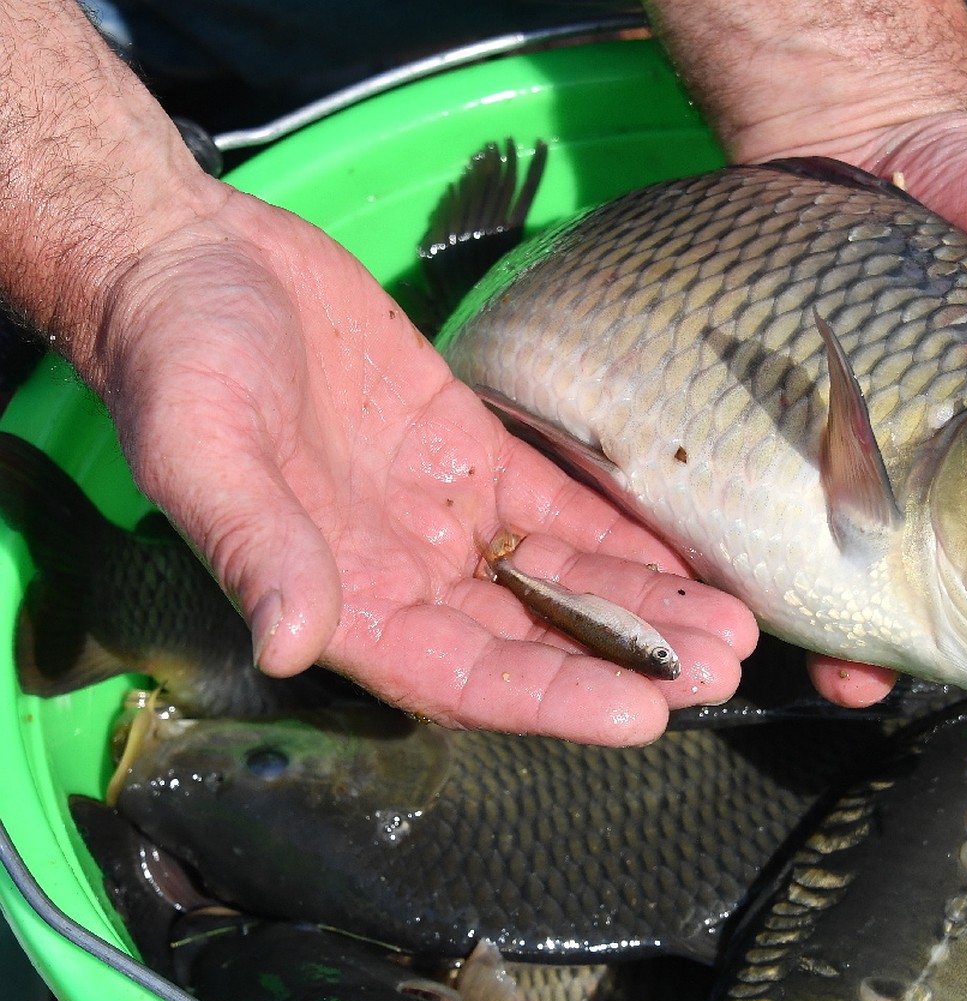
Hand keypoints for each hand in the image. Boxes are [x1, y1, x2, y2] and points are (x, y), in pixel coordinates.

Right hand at [94, 189, 757, 742]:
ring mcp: (442, 519)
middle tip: (720, 668)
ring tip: (731, 623)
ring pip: (558, 580)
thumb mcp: (202, 450)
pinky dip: (619, 534)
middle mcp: (404, 577)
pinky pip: (556, 507)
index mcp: (342, 602)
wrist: (194, 263)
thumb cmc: (176, 360)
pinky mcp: (469, 455)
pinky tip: (684, 553)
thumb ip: (254, 545)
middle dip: (626, 659)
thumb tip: (287, 642)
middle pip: (532, 640)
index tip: (642, 713)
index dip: (553, 700)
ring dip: (643, 605)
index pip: (464, 677)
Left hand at [647, 0, 966, 712]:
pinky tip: (740, 592)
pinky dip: (745, 557)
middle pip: (918, 588)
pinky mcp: (760, 435)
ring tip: (833, 672)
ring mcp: (831, 462)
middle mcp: (915, 474)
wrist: (848, 144)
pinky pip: (747, 508)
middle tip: (893, 688)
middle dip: (912, 650)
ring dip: (830, 634)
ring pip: (830, 571)